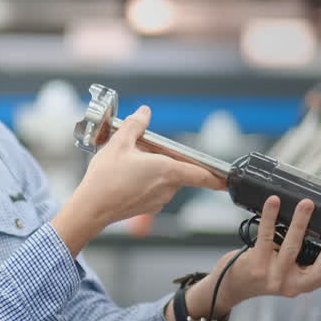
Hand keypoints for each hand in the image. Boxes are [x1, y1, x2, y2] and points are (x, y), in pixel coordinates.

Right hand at [53, 106, 223, 254]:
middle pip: (178, 170)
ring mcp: (158, 200)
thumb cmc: (105, 179)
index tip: (229, 178)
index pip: (202, 174)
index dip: (218, 176)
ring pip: (165, 179)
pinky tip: (127, 175)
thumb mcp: (118, 143)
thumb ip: (135, 125)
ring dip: (155, 169)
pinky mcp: (148, 207)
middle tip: (143, 149)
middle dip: (166, 158)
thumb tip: (143, 113)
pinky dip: (147, 180)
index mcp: (166, 170)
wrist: (91, 208)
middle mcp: (167, 187)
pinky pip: (155, 189)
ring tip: (130, 161)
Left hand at [183, 196, 320, 320]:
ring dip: (301, 224)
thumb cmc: (265, 274)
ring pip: (291, 248)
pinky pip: (265, 236)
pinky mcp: (255, 263)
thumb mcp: (290, 273)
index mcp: (303, 285)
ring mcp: (273, 275)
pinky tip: (274, 201)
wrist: (232, 286)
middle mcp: (291, 284)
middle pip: (317, 270)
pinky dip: (270, 216)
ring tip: (308, 204)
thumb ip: (306, 261)